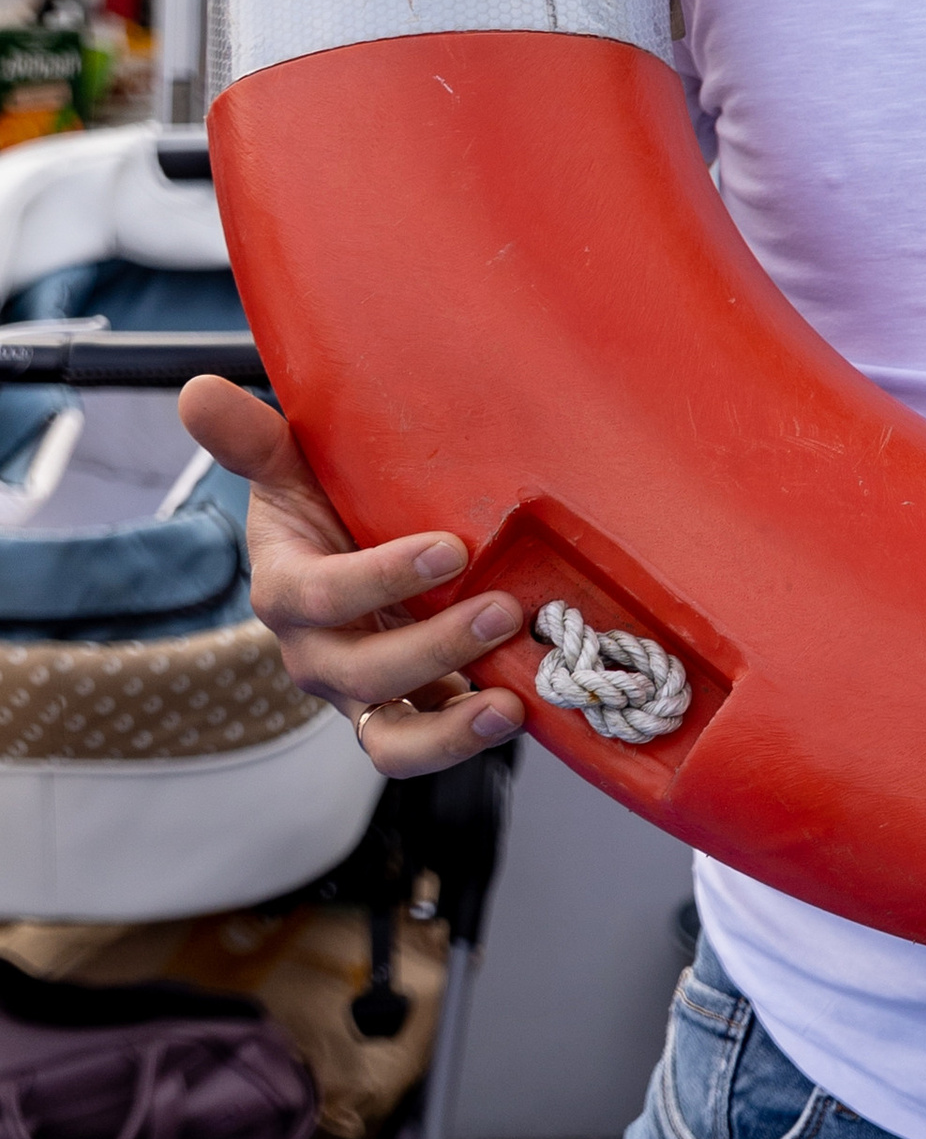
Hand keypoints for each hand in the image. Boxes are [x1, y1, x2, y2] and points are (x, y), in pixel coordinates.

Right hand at [179, 374, 524, 778]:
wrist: (345, 551)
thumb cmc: (322, 502)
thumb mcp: (289, 467)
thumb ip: (251, 436)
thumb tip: (197, 391)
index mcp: (284, 588)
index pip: (321, 595)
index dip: (383, 579)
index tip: (452, 549)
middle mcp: (315, 651)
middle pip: (363, 670)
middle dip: (435, 647)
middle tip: (506, 610)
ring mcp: (357, 692)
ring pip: (390, 736)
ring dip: (451, 728)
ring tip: (510, 702)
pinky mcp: (399, 718)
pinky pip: (421, 747)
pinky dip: (464, 741)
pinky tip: (516, 715)